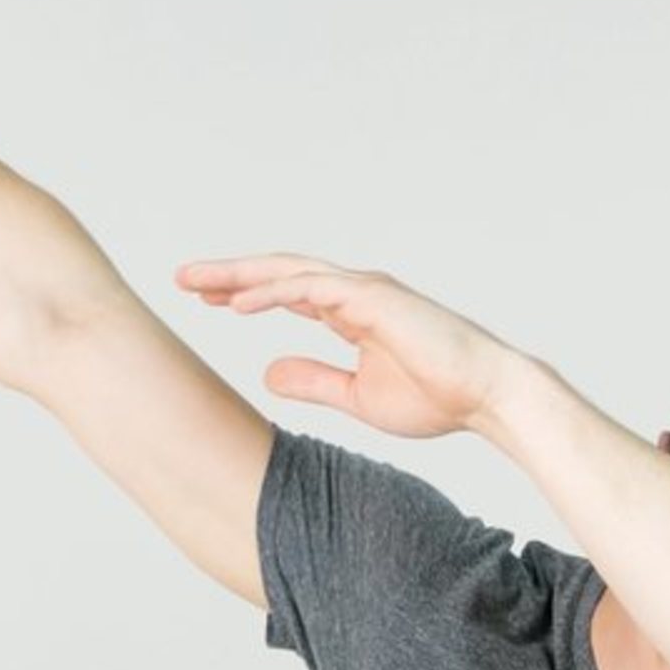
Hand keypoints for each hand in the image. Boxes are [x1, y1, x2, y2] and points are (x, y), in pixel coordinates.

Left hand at [176, 253, 526, 440]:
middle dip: (230, 274)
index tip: (207, 300)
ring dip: (240, 275)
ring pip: (289, 272)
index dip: (246, 293)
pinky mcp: (373, 299)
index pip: (287, 292)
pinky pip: (311, 289)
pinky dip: (272, 292)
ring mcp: (364, 290)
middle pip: (279, 273)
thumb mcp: (358, 396)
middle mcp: (355, 292)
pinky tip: (237, 303)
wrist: (485, 396)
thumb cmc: (437, 397)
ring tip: (196, 282)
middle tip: (184, 278)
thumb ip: (315, 381)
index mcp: (352, 311)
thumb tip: (269, 374)